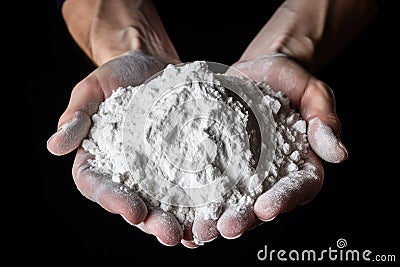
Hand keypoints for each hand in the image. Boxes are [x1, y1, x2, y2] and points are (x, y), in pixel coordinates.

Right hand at [47, 51, 185, 245]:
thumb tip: (55, 146)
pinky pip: (194, 185)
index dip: (114, 201)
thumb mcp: (93, 89)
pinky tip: (218, 212)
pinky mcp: (184, 163)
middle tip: (170, 233)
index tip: (132, 210)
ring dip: (182, 221)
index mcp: (99, 160)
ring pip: (167, 203)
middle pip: (136, 204)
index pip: (99, 186)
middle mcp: (128, 173)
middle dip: (153, 221)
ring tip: (198, 232)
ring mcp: (158, 171)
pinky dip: (204, 201)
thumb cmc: (117, 75)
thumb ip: (77, 116)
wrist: (152, 66)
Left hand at [190, 54, 347, 242]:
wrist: (258, 69)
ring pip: (231, 201)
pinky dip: (195, 198)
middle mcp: (271, 175)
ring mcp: (242, 171)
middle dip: (244, 219)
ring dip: (216, 217)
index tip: (266, 208)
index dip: (283, 200)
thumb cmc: (290, 80)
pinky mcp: (217, 161)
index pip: (298, 189)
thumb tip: (338, 153)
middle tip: (226, 228)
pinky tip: (179, 209)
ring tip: (199, 228)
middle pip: (261, 205)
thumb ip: (325, 120)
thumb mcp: (313, 93)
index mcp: (300, 165)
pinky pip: (206, 182)